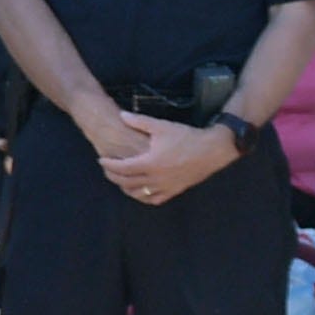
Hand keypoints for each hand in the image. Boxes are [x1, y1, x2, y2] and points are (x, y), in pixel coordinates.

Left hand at [96, 114, 238, 205]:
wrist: (212, 150)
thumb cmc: (186, 137)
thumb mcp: (162, 126)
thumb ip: (139, 122)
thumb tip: (121, 115)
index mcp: (150, 163)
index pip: (121, 168)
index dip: (109, 164)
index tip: (101, 159)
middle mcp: (155, 178)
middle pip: (126, 182)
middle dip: (113, 176)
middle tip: (106, 168)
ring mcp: (165, 187)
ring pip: (138, 193)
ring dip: (125, 187)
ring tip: (119, 178)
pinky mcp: (175, 191)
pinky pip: (154, 199)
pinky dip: (143, 196)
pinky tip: (139, 190)